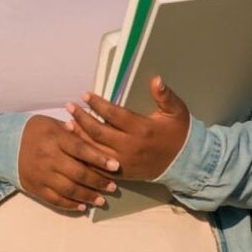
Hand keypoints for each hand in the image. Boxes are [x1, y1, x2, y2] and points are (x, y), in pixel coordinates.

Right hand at [18, 115, 120, 211]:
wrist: (4, 144)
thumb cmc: (36, 131)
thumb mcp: (53, 123)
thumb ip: (73, 132)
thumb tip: (95, 136)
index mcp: (55, 138)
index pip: (81, 149)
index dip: (100, 158)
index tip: (116, 166)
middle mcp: (48, 157)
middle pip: (78, 172)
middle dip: (98, 181)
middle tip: (112, 187)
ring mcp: (41, 174)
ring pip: (69, 189)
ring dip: (87, 196)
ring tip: (101, 200)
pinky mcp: (35, 187)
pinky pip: (55, 200)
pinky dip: (70, 205)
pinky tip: (82, 206)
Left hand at [66, 76, 189, 180]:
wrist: (184, 163)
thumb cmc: (178, 133)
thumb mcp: (177, 111)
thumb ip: (165, 95)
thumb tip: (156, 79)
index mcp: (142, 129)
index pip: (114, 114)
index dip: (97, 104)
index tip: (85, 95)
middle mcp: (130, 146)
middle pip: (99, 132)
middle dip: (81, 118)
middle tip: (70, 107)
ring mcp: (124, 162)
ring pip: (95, 150)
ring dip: (79, 137)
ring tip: (67, 124)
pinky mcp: (122, 173)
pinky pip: (99, 167)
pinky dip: (85, 158)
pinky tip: (76, 148)